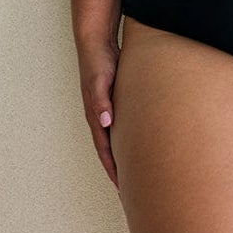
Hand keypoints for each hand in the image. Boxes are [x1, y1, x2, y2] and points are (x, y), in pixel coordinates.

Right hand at [77, 38, 120, 191]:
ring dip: (122, 156)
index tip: (122, 188)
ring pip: (114, 139)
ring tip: (135, 172)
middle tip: (131, 190)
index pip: (105, 150)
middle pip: (108, 150)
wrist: (96, 42)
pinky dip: (127, 139)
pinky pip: (119, 126)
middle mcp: (99, 116)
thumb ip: (101, 101)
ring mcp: (105, 109)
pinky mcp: (113, 100)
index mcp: (95, 115)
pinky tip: (137, 142)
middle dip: (118, 170)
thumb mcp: (100, 80)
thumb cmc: (99, 61)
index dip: (113, 169)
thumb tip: (105, 123)